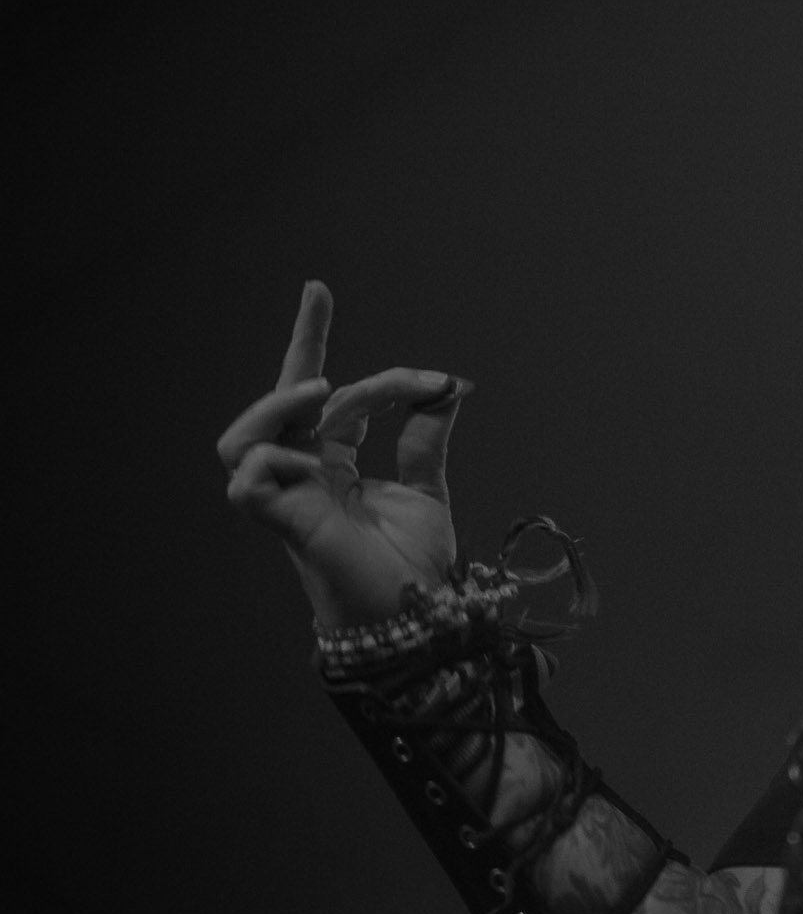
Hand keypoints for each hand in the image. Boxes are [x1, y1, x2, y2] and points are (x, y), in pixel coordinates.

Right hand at [218, 281, 472, 627]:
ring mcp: (288, 498)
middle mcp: (305, 474)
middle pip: (283, 399)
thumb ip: (427, 439)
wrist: (415, 616)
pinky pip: (245, 480)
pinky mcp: (282, 524)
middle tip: (319, 297)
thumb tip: (449, 386)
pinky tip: (310, 460)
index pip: (325, 397)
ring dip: (279, 402)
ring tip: (325, 388)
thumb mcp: (428, 489)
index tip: (343, 309)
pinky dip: (270, 458)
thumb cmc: (411, 566)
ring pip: (243, 435)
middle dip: (299, 343)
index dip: (330, 350)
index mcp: (335, 463)